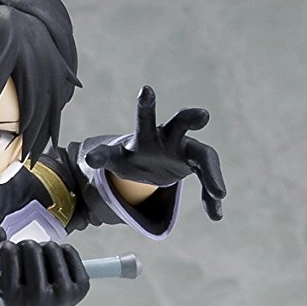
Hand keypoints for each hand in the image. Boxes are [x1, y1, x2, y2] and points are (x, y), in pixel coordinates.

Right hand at [0, 231, 88, 305]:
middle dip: (22, 248)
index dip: (2, 250)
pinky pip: (70, 251)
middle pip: (31, 247)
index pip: (7, 251)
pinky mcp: (80, 288)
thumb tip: (0, 231)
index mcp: (13, 300)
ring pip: (51, 247)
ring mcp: (63, 295)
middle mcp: (40, 299)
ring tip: (36, 266)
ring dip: (41, 250)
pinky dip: (60, 252)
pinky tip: (51, 266)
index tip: (3, 262)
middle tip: (21, 264)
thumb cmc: (3, 300)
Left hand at [82, 85, 226, 220]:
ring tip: (219, 195)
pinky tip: (216, 215)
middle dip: (189, 118)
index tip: (146, 89)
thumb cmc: (130, 157)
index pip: (146, 119)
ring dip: (211, 174)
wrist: (150, 164)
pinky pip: (206, 180)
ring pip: (203, 155)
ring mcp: (186, 151)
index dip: (146, 106)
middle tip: (202, 115)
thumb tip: (87, 159)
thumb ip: (100, 155)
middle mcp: (169, 137)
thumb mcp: (113, 156)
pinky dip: (210, 197)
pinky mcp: (195, 164)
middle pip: (180, 125)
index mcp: (146, 133)